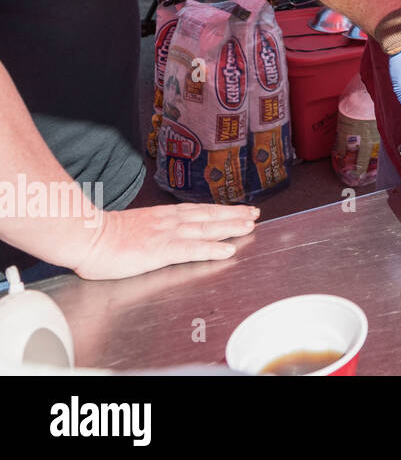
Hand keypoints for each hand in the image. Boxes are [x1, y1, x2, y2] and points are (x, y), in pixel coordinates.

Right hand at [73, 204, 259, 280]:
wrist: (86, 236)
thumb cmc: (103, 235)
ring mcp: (167, 235)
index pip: (199, 211)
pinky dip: (212, 249)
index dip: (222, 210)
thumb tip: (158, 233)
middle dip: (234, 215)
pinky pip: (192, 249)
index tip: (240, 209)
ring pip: (206, 229)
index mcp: (163, 216)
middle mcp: (170, 221)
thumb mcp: (133, 226)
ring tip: (250, 226)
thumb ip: (151, 228)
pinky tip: (227, 250)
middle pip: (209, 216)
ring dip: (231, 227)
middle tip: (254, 214)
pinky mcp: (161, 250)